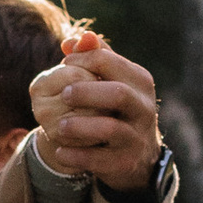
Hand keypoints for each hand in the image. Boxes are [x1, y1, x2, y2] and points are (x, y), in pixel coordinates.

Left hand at [30, 28, 162, 189]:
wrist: (139, 154)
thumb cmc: (117, 107)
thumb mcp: (112, 80)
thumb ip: (94, 57)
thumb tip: (73, 41)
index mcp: (139, 81)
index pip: (108, 61)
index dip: (82, 60)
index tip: (64, 66)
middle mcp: (143, 107)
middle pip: (117, 93)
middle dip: (85, 92)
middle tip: (64, 94)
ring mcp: (136, 136)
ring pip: (109, 128)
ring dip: (79, 126)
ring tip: (59, 126)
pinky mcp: (124, 162)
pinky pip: (98, 159)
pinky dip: (76, 156)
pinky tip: (60, 151)